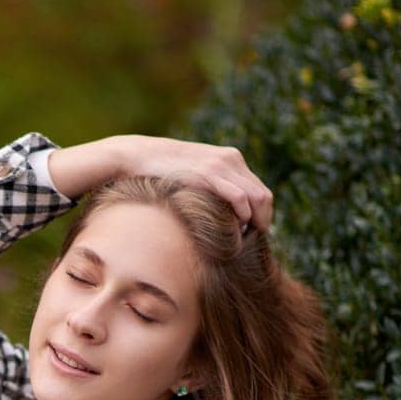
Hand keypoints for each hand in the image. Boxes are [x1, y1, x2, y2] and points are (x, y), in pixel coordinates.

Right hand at [46, 134, 273, 232]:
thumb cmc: (159, 172)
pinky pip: (240, 198)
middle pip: (264, 195)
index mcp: (229, 159)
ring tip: (248, 240)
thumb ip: (207, 189)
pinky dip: (243, 216)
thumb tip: (216, 213)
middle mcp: (231, 159)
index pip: (259, 190)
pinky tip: (237, 229)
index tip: (254, 234)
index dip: (262, 214)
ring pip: (257, 198)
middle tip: (256, 243)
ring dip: (257, 221)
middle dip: (264, 221)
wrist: (136, 156)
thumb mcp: (190, 177)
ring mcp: (221, 165)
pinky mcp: (210, 174)